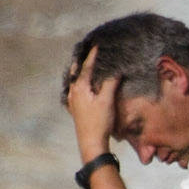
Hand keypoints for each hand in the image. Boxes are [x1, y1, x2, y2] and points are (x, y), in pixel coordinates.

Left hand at [65, 46, 119, 161]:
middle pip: (77, 72)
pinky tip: (80, 86)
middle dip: (82, 61)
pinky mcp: (75, 110)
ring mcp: (72, 102)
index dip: (93, 56)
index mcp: (80, 87)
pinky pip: (74, 91)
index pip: (87, 66)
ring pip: (74, 81)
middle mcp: (73, 92)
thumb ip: (110, 83)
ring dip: (79, 72)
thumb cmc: (99, 122)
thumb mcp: (107, 100)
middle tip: (86, 51)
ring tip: (82, 65)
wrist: (91, 143)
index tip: (97, 45)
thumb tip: (115, 71)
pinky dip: (78, 84)